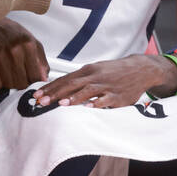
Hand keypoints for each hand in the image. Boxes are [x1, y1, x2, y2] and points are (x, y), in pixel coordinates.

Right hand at [0, 18, 48, 89]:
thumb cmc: (13, 34)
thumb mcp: (33, 43)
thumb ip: (42, 62)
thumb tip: (44, 79)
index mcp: (28, 45)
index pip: (35, 76)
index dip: (35, 84)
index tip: (32, 84)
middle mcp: (14, 50)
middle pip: (21, 83)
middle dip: (22, 86)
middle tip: (21, 81)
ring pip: (8, 85)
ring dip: (10, 86)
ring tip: (11, 78)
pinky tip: (1, 77)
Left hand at [33, 54, 176, 107]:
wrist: (140, 69)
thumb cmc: (115, 71)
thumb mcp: (96, 70)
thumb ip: (80, 79)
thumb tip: (61, 88)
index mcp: (88, 70)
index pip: (65, 79)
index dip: (50, 87)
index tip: (36, 95)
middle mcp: (95, 76)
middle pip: (71, 84)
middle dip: (55, 94)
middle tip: (41, 102)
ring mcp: (106, 86)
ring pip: (87, 91)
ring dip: (73, 98)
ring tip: (61, 104)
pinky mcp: (117, 95)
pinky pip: (105, 99)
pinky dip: (97, 103)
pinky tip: (89, 107)